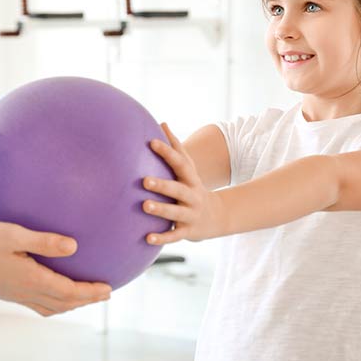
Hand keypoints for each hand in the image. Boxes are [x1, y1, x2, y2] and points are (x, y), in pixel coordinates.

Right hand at [0, 220, 111, 315]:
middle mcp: (24, 291)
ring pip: (49, 306)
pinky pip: (36, 303)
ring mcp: (14, 294)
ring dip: (70, 303)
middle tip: (104, 294)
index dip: (90, 293)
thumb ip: (44, 241)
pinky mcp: (5, 291)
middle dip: (86, 300)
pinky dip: (53, 302)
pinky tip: (52, 290)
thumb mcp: (14, 234)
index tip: (108, 289)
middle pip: (62, 303)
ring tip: (84, 296)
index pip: (68, 292)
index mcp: (30, 279)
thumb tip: (74, 246)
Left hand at [142, 122, 226, 244]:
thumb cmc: (193, 187)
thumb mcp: (189, 168)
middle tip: (144, 180)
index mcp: (190, 179)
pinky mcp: (188, 231)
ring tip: (144, 206)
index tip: (151, 142)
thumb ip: (176, 147)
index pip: (179, 163)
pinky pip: (174, 236)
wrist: (217, 217)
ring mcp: (190, 214)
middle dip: (162, 185)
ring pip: (175, 213)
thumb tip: (162, 122)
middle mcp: (192, 196)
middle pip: (178, 189)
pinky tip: (147, 238)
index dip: (166, 152)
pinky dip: (162, 238)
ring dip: (160, 210)